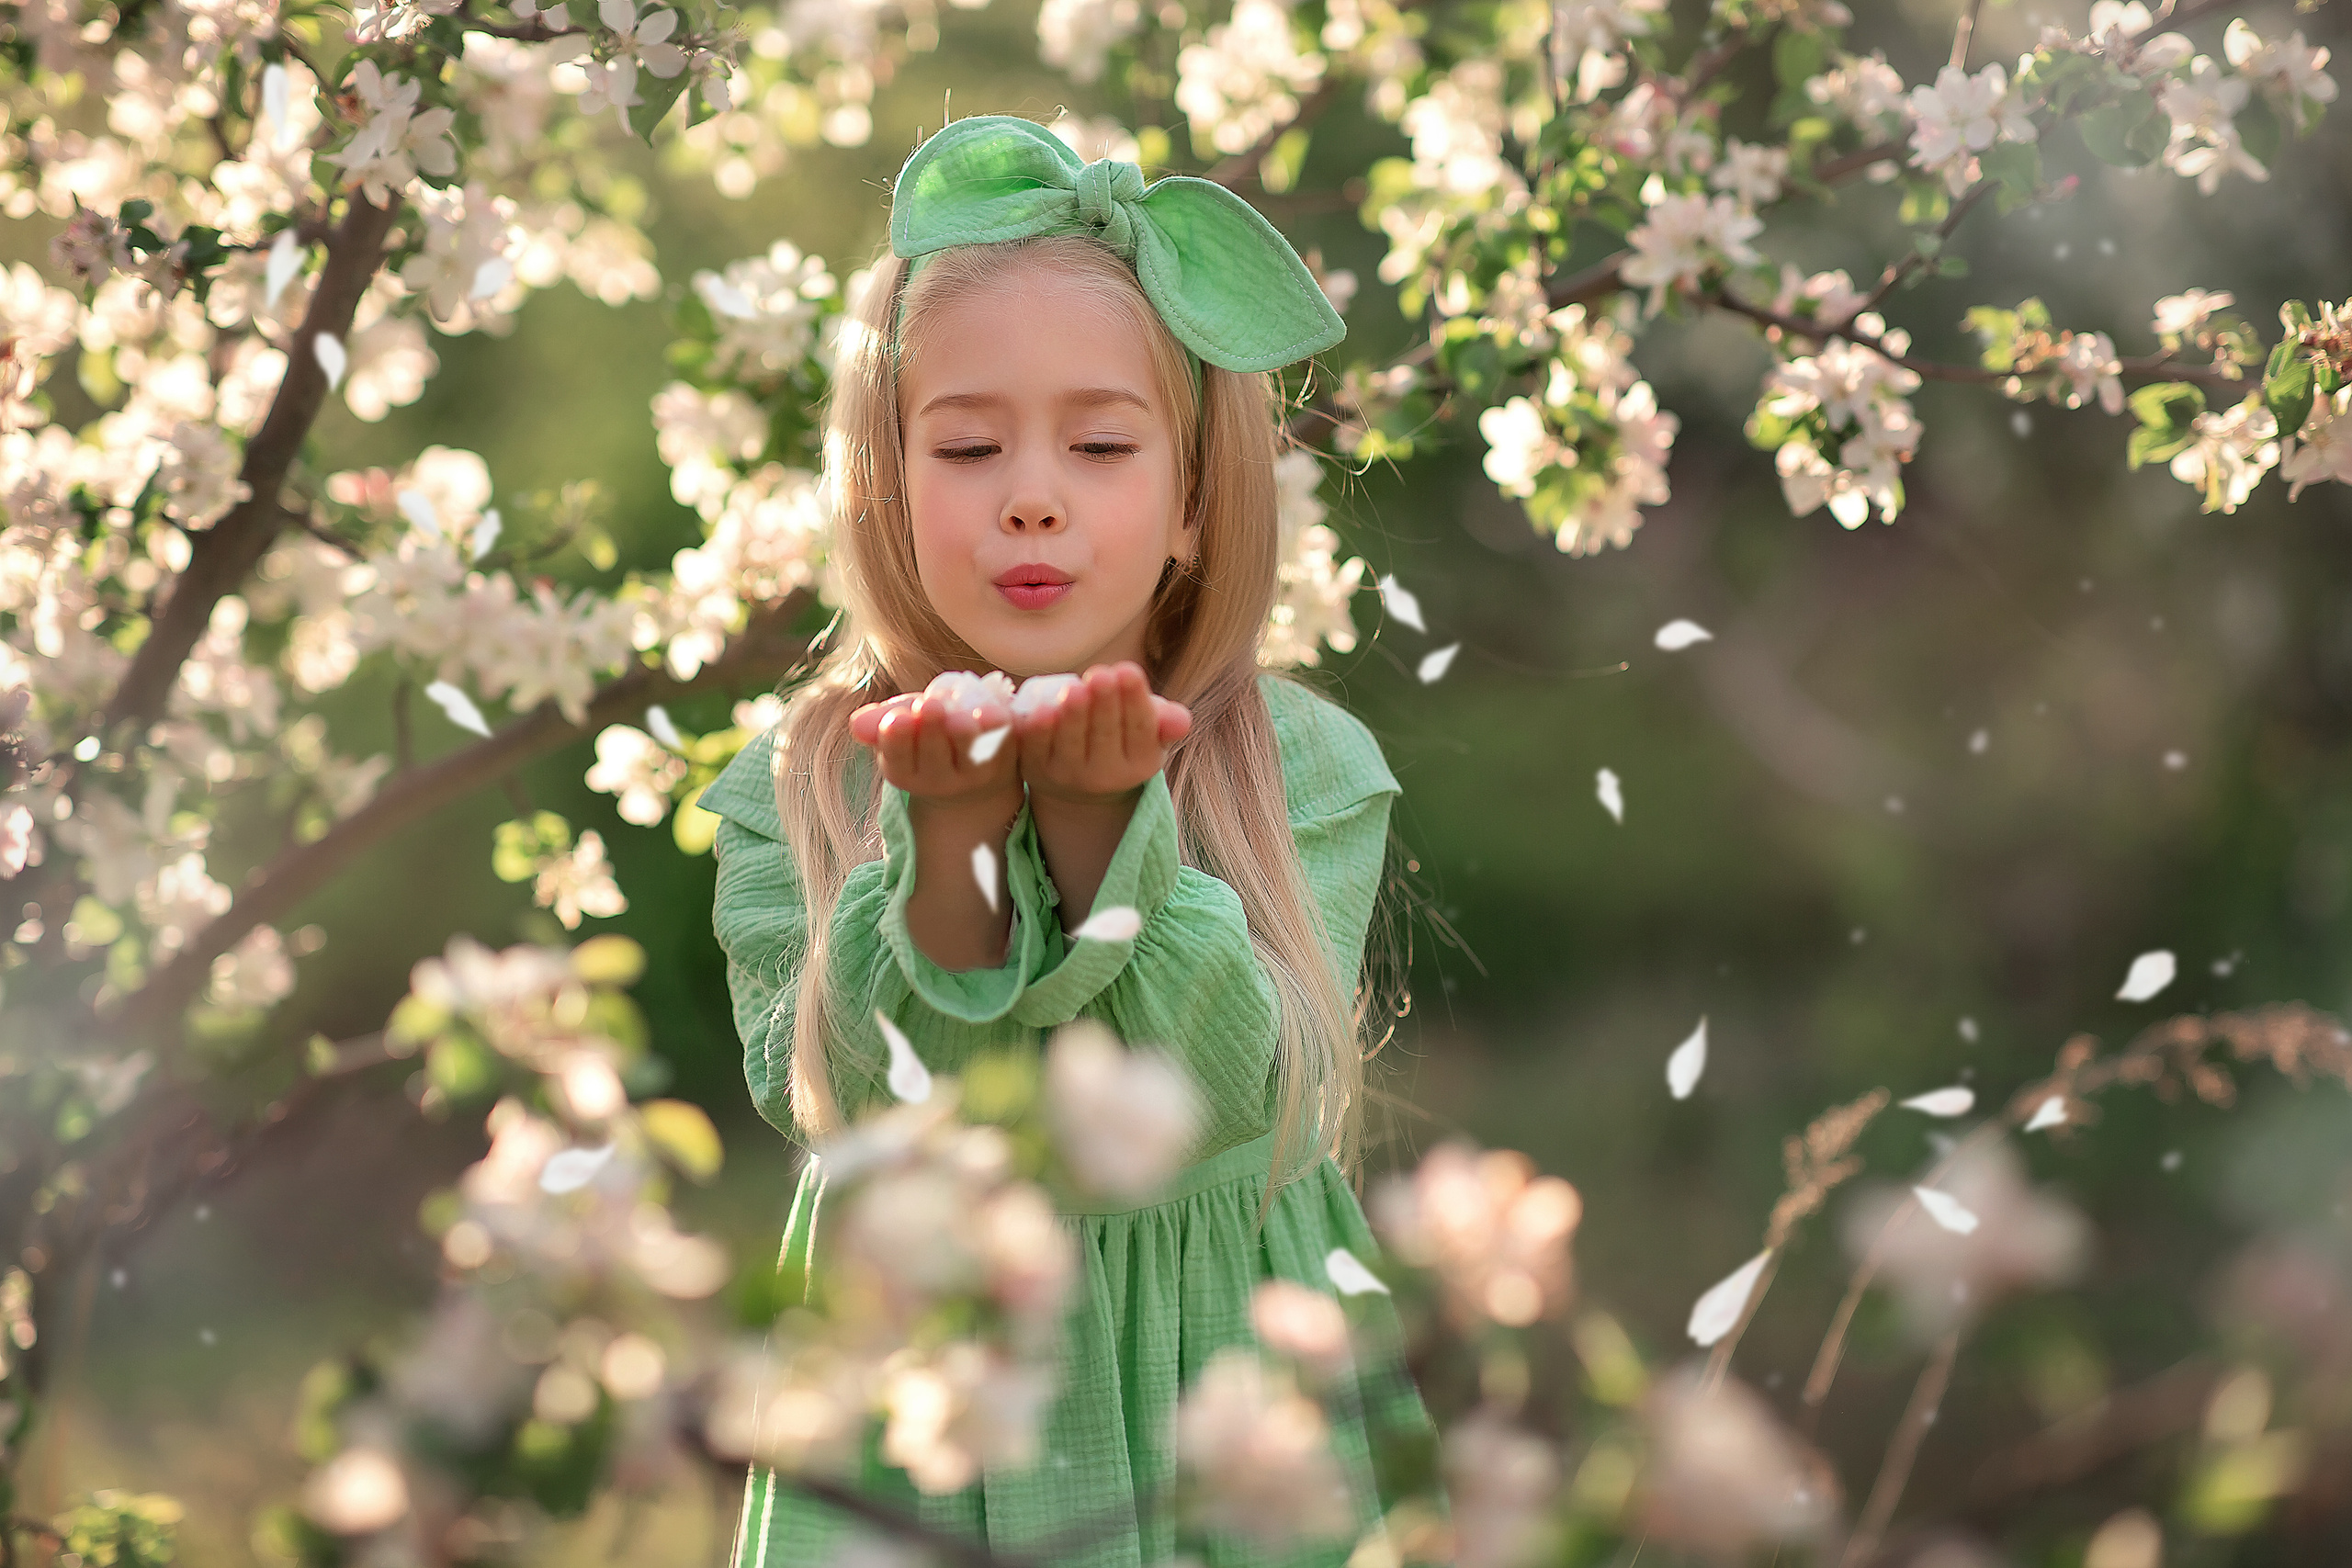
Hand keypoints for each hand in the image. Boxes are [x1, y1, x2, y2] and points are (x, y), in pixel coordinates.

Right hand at [850, 686, 1019, 806]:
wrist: (975, 770)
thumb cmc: (930, 734)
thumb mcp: (902, 725)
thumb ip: (882, 722)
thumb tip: (855, 723)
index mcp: (904, 770)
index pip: (896, 757)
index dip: (896, 738)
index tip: (896, 720)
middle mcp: (938, 780)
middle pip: (934, 751)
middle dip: (931, 728)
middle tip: (930, 706)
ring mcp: (974, 773)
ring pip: (968, 746)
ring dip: (963, 726)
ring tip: (961, 712)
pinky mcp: (1006, 760)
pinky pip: (1000, 739)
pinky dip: (994, 722)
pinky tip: (992, 711)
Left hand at [1017, 661, 1191, 807]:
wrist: (1078, 777)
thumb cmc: (1120, 738)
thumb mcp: (1150, 731)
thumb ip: (1167, 720)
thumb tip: (1181, 720)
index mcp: (1141, 763)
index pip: (1140, 729)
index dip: (1134, 700)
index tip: (1128, 671)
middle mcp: (1106, 776)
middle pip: (1106, 734)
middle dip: (1104, 703)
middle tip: (1100, 674)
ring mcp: (1068, 775)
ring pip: (1072, 742)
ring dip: (1073, 715)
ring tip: (1074, 688)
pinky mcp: (1036, 769)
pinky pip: (1037, 748)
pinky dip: (1039, 730)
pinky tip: (1042, 709)